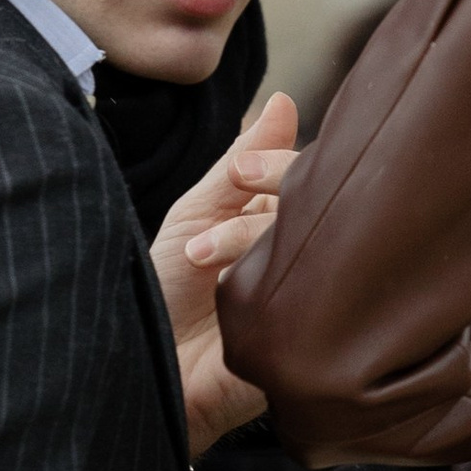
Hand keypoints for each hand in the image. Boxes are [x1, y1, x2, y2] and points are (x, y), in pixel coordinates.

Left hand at [152, 91, 298, 457]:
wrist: (147, 372)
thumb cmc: (164, 295)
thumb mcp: (196, 217)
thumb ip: (238, 163)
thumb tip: (281, 99)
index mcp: (283, 222)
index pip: (310, 180)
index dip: (284, 166)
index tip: (242, 172)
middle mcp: (307, 255)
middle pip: (323, 207)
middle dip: (273, 196)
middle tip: (230, 203)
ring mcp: (315, 298)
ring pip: (318, 248)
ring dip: (253, 244)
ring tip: (203, 260)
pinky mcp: (316, 343)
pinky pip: (319, 305)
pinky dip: (278, 292)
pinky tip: (239, 295)